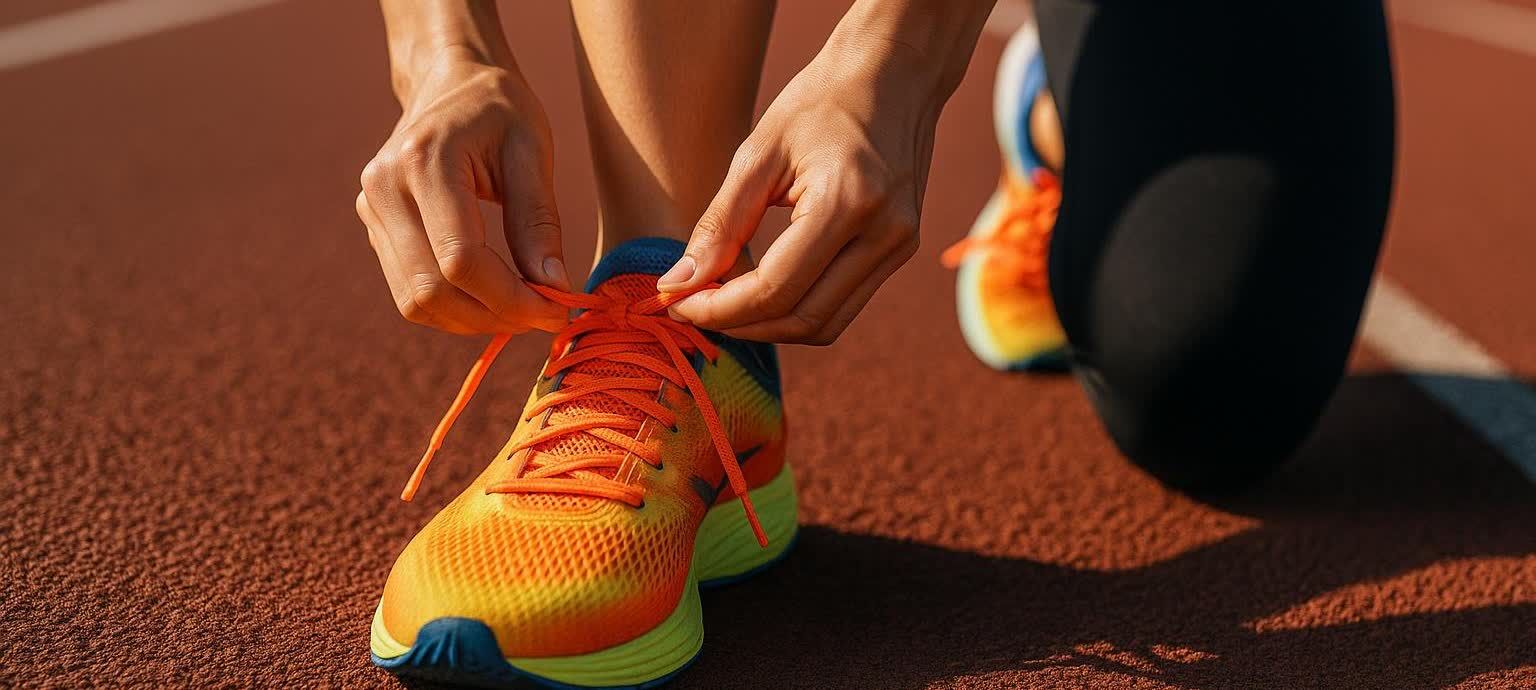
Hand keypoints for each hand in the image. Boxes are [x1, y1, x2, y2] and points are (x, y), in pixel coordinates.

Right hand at [357, 49, 568, 334]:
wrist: (449, 82)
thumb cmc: (499, 109)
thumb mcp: (532, 150)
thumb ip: (539, 220)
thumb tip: (553, 288)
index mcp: (422, 162)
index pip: (461, 260)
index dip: (511, 298)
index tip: (557, 310)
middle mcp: (384, 190)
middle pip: (433, 290)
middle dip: (494, 316)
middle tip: (544, 316)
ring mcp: (371, 211)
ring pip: (415, 302)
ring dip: (473, 320)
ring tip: (521, 308)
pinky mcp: (375, 228)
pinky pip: (409, 291)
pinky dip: (454, 308)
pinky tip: (493, 296)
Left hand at [658, 46, 938, 344]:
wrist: (893, 73)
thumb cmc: (820, 101)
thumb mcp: (757, 153)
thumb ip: (720, 225)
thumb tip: (679, 284)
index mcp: (848, 202)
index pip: (775, 288)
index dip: (719, 308)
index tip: (675, 302)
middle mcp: (884, 233)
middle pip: (802, 319)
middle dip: (740, 325)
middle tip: (691, 307)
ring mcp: (900, 246)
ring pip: (825, 325)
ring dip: (768, 326)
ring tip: (721, 303)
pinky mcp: (900, 251)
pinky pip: (842, 305)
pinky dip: (797, 309)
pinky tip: (759, 289)